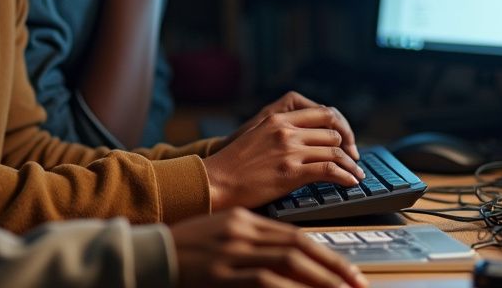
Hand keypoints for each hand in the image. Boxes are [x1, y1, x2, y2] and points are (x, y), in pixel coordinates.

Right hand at [170, 208, 367, 287]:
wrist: (145, 255)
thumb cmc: (182, 250)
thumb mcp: (220, 238)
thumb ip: (251, 244)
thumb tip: (287, 264)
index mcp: (243, 220)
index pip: (295, 235)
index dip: (326, 254)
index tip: (347, 272)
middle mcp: (241, 231)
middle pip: (299, 246)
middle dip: (333, 267)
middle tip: (357, 284)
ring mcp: (230, 251)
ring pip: (289, 262)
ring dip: (321, 280)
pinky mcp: (221, 273)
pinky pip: (266, 281)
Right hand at [202, 106, 364, 210]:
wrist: (215, 181)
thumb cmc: (233, 164)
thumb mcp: (256, 134)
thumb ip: (280, 131)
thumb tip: (305, 139)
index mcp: (277, 117)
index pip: (323, 112)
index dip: (341, 126)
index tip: (345, 140)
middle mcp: (285, 130)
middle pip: (333, 131)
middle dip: (349, 146)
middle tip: (353, 159)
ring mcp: (289, 150)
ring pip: (335, 151)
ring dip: (351, 164)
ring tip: (356, 174)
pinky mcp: (291, 172)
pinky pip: (330, 170)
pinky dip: (346, 176)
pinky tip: (350, 183)